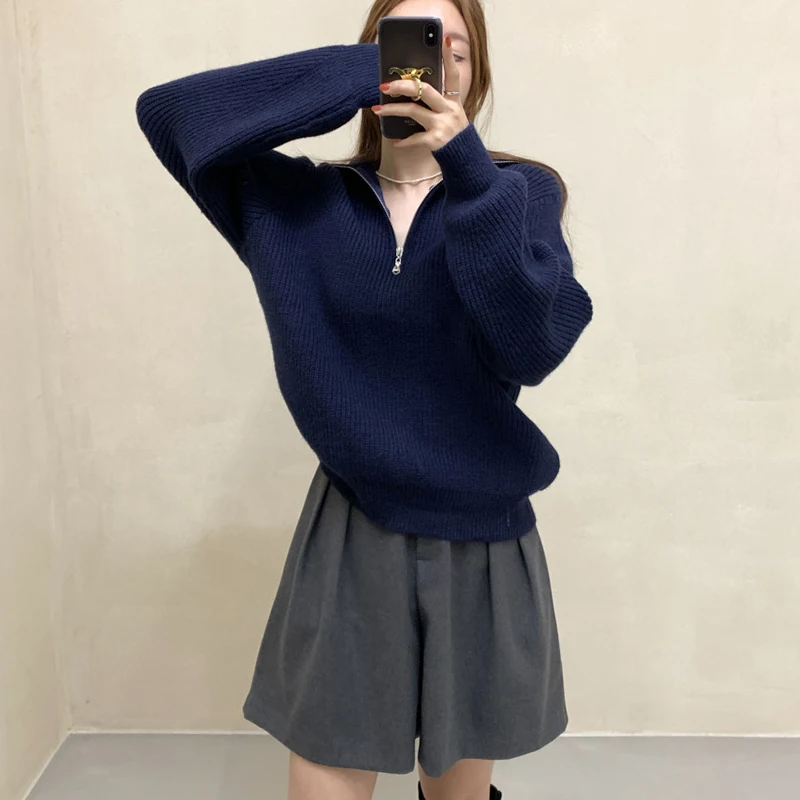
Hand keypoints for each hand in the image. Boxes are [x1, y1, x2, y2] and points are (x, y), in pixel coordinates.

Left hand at [371, 34, 468, 149]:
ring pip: (413, 111)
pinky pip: (414, 138)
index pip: (453, 75)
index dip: (449, 57)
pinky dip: (403, 140)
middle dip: (404, 85)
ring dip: (392, 110)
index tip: (444, 40)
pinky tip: (394, 140)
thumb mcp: (451, 115)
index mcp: (454, 101)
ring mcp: (442, 124)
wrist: (464, 159)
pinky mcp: (436, 140)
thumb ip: (436, 103)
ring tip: (377, 109)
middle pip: (425, 90)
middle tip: (386, 85)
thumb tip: (411, 89)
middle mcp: (449, 110)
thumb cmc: (453, 135)